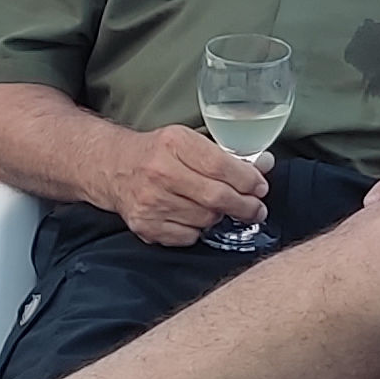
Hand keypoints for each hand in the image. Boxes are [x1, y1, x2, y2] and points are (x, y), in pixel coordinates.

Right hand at [103, 124, 268, 248]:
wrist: (114, 167)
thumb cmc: (158, 153)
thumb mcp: (188, 141)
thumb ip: (226, 155)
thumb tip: (265, 165)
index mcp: (174, 143)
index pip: (221, 166)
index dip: (247, 180)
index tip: (260, 187)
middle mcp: (160, 172)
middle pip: (217, 197)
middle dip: (244, 206)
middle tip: (256, 209)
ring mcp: (151, 201)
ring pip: (206, 219)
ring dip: (218, 216)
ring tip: (216, 207)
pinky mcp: (146, 225)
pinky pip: (189, 237)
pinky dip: (197, 229)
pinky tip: (192, 216)